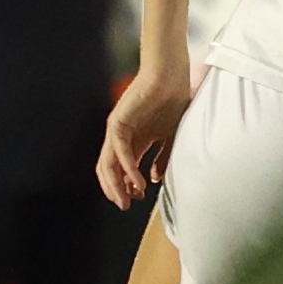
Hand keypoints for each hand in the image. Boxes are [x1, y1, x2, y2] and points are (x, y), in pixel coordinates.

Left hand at [98, 63, 196, 207]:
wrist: (171, 77)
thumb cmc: (174, 101)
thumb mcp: (171, 136)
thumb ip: (162, 158)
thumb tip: (152, 180)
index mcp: (135, 140)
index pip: (122, 169)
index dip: (126, 186)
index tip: (138, 199)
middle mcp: (122, 137)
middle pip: (110, 170)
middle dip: (116, 190)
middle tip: (125, 206)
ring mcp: (117, 130)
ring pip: (108, 164)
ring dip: (116, 184)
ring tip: (126, 199)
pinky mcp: (118, 123)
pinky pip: (119, 151)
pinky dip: (127, 168)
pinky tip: (136, 181)